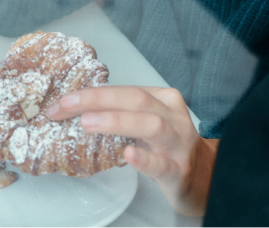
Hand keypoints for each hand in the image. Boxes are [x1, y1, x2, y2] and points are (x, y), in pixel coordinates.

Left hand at [44, 84, 215, 215]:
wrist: (206, 178)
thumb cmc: (170, 148)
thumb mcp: (151, 123)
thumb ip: (126, 114)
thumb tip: (80, 111)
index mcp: (164, 100)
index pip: (125, 90)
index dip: (92, 94)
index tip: (62, 102)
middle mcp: (173, 116)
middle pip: (136, 100)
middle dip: (97, 100)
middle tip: (65, 106)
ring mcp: (178, 144)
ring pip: (150, 125)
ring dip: (116, 121)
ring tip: (87, 123)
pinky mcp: (180, 171)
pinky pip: (162, 163)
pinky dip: (144, 158)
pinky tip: (128, 154)